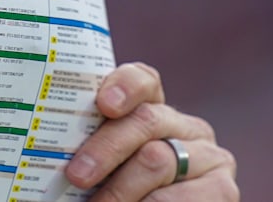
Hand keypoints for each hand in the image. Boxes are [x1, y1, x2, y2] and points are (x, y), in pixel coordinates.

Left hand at [64, 62, 238, 199]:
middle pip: (145, 122)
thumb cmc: (118, 190)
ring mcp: (209, 155)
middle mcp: (185, 126)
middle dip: (106, 149)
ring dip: (120, 189)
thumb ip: (90, 146)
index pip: (144, 81)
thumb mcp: (104, 166)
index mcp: (154, 110)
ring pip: (157, 161)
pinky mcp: (224, 188)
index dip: (125, 85)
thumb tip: (48, 143)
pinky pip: (178, 197)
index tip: (104, 104)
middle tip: (76, 175)